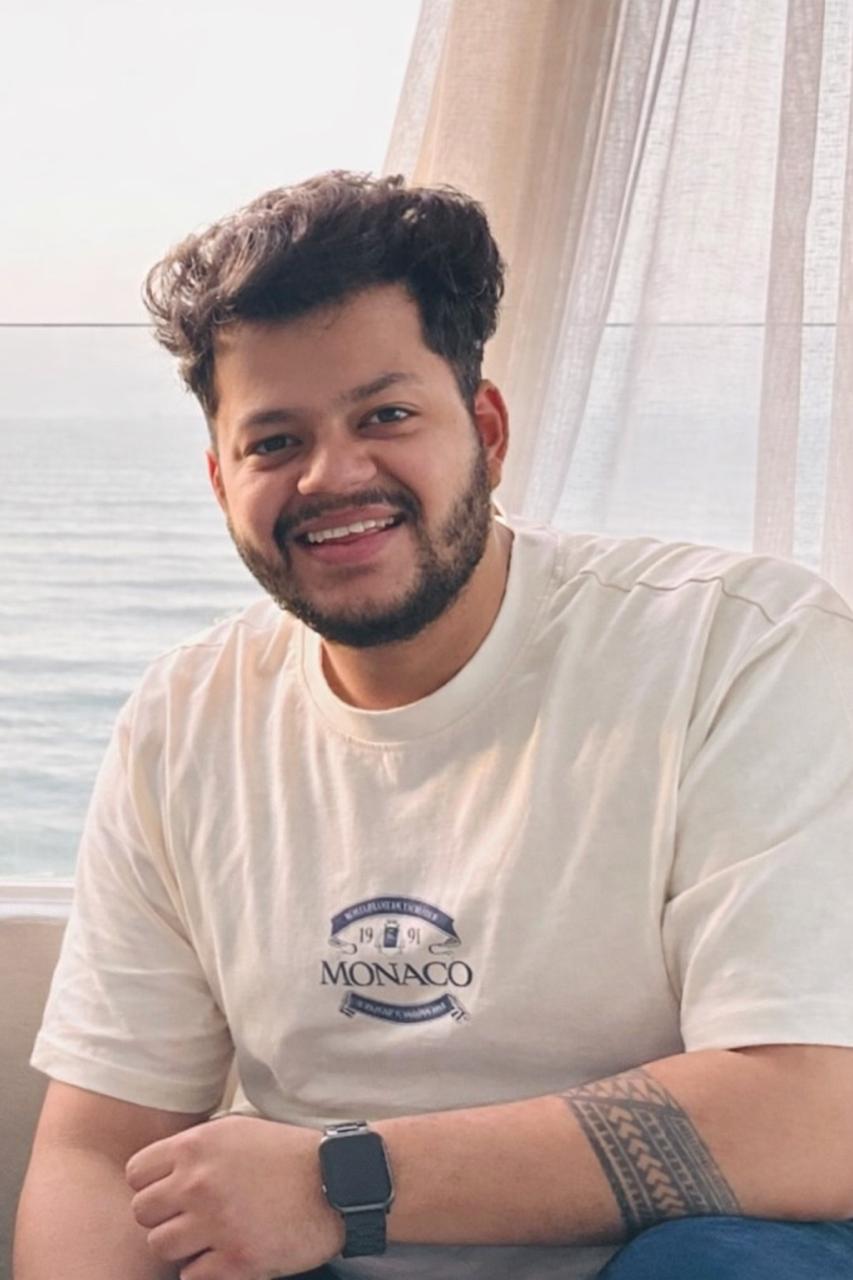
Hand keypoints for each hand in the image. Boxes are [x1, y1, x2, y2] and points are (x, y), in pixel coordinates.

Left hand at [125, 1114, 343, 1279]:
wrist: (338, 1181)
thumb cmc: (287, 1154)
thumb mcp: (237, 1130)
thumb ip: (195, 1149)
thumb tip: (161, 1170)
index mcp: (196, 1147)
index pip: (136, 1174)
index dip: (151, 1184)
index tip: (171, 1191)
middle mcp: (198, 1184)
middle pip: (142, 1213)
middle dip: (163, 1216)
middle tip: (192, 1217)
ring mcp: (215, 1224)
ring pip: (161, 1247)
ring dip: (182, 1245)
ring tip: (210, 1236)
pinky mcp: (235, 1261)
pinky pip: (191, 1276)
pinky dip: (205, 1270)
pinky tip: (227, 1254)